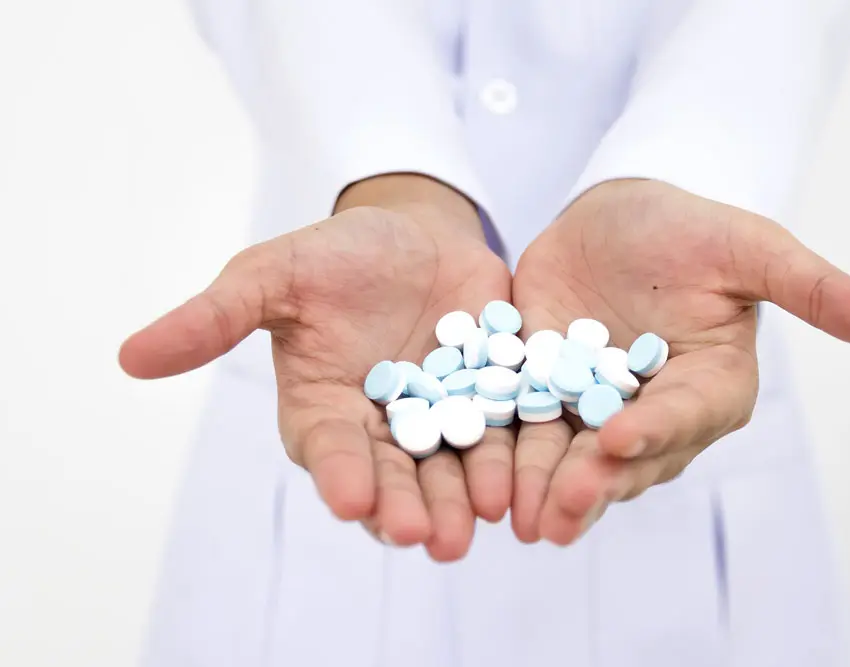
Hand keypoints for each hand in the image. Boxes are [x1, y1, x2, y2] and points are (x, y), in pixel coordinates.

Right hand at [119, 175, 512, 560]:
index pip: (330, 449)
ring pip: (449, 468)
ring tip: (475, 521)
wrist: (417, 232)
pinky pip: (501, 433)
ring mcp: (440, 417)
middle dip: (407, 505)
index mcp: (324, 408)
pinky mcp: (491, 400)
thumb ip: (216, 318)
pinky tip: (517, 480)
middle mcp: (381, 427)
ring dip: (460, 498)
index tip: (352, 500)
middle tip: (423, 536)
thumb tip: (129, 357)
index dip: (341, 474)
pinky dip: (507, 457)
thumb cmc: (338, 255)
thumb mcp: (274, 274)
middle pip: (394, 475)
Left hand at [511, 179, 849, 544]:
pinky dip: (504, 448)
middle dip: (594, 481)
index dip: (656, 429)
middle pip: (626, 455)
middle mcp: (654, 409)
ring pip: (571, 453)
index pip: (686, 415)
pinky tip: (481, 474)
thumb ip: (815, 290)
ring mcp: (594, 405)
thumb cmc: (691, 227)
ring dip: (545, 485)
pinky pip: (523, 423)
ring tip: (519, 515)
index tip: (621, 439)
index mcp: (710, 386)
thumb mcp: (752, 248)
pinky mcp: (544, 390)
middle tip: (560, 510)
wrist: (615, 213)